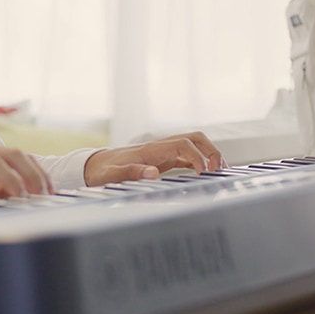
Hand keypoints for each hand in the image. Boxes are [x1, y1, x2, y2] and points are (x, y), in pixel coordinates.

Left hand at [83, 131, 226, 186]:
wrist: (94, 166)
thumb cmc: (102, 170)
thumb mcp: (111, 175)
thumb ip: (130, 173)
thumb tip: (152, 173)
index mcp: (151, 149)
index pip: (183, 144)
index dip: (198, 156)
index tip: (203, 172)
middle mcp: (160, 147)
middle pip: (195, 138)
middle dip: (211, 151)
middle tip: (219, 170)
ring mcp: (164, 152)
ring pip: (194, 145)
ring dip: (209, 155)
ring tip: (219, 173)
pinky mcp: (164, 160)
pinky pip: (188, 156)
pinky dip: (201, 163)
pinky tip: (207, 174)